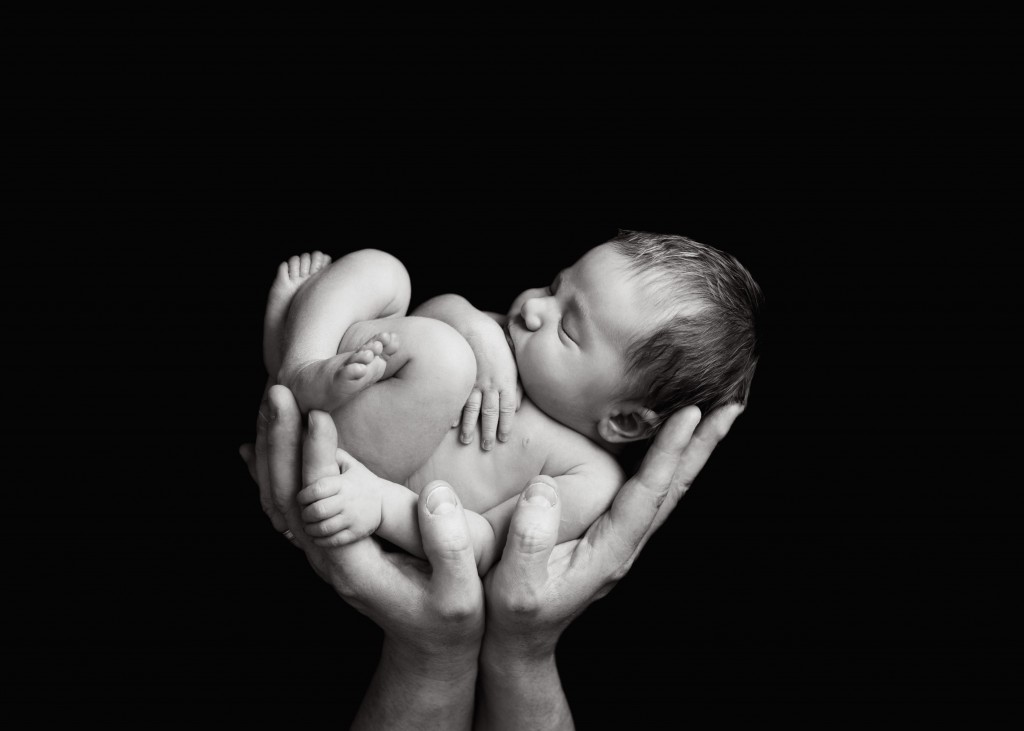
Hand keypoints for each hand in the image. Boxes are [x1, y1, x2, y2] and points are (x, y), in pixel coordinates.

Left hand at [240, 385, 484, 660]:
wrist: (431, 646)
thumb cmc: (451, 620)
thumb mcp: (462, 591)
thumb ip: (450, 546)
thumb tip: (436, 494)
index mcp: (353, 566)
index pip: (321, 507)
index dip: (318, 460)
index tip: (319, 417)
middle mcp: (327, 559)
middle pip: (287, 498)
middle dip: (282, 444)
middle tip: (280, 392)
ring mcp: (323, 551)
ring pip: (281, 497)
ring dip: (274, 449)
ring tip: (272, 401)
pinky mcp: (329, 541)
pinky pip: (292, 500)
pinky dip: (277, 467)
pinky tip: (260, 445)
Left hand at [297, 453, 383, 547]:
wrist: (385, 503)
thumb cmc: (363, 482)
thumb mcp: (352, 465)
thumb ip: (335, 455)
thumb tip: (316, 441)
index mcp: (343, 484)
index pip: (316, 490)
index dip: (303, 496)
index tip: (300, 499)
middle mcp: (347, 501)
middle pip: (317, 511)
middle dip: (305, 514)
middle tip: (304, 514)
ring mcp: (352, 518)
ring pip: (323, 528)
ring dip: (310, 529)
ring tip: (308, 526)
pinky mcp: (355, 533)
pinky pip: (333, 540)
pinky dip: (320, 540)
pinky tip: (316, 536)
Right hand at [456, 316, 519, 450]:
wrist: (467, 323)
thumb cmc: (492, 334)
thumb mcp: (512, 353)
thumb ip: (517, 378)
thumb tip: (519, 403)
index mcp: (506, 378)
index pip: (508, 407)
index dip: (506, 424)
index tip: (504, 437)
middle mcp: (490, 383)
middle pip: (491, 413)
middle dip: (489, 432)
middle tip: (488, 447)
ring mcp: (472, 382)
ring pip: (472, 410)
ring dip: (469, 427)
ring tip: (466, 440)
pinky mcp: (457, 378)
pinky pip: (455, 399)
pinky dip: (453, 413)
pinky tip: (451, 425)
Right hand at [483, 403, 742, 658]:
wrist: (521, 641)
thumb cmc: (515, 617)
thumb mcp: (514, 587)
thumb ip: (529, 542)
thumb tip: (544, 488)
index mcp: (611, 552)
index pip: (649, 494)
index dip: (670, 452)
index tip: (691, 414)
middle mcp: (626, 544)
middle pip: (674, 489)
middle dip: (703, 447)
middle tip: (733, 408)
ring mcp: (622, 540)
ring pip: (666, 489)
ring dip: (692, 453)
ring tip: (716, 418)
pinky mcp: (611, 534)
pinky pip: (647, 492)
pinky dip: (666, 462)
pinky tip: (670, 444)